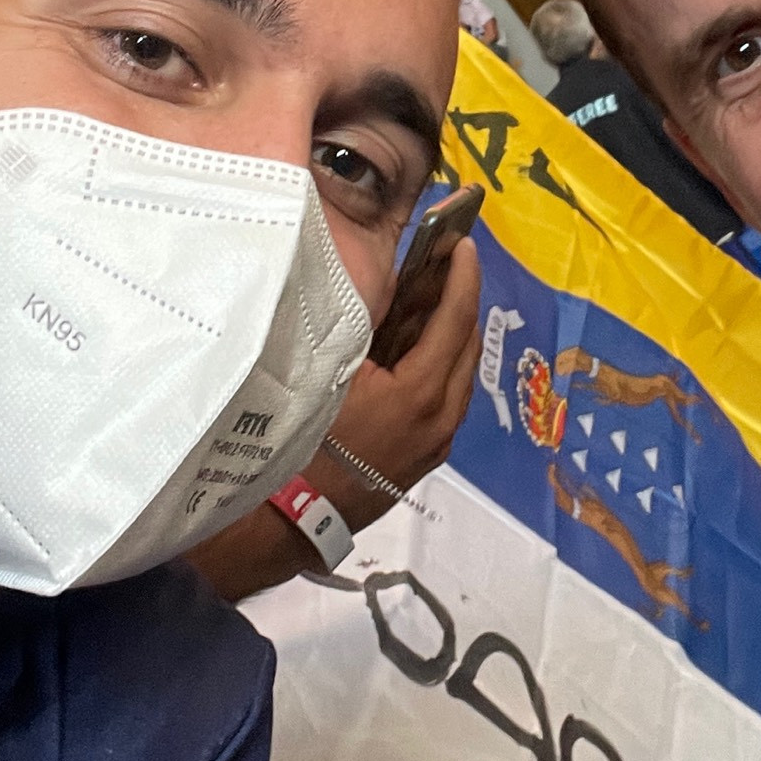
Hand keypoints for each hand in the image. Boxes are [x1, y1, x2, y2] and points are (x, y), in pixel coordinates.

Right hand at [188, 238, 480, 603]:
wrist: (292, 517)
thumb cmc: (305, 439)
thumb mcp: (331, 371)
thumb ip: (365, 331)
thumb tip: (383, 289)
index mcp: (423, 392)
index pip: (455, 321)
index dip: (462, 277)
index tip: (464, 244)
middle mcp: (443, 417)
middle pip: (467, 345)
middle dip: (461, 299)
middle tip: (446, 262)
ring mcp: (438, 439)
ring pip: (460, 371)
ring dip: (452, 331)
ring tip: (432, 296)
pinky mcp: (427, 454)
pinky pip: (447, 394)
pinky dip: (441, 360)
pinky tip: (418, 345)